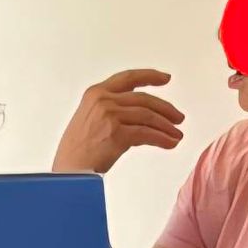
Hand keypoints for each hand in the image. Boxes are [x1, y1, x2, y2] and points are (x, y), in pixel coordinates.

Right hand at [53, 70, 184, 173]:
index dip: (149, 76)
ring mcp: (109, 115)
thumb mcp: (89, 118)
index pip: (128, 78)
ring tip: (177, 135)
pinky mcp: (117, 133)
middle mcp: (103, 100)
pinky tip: (170, 143)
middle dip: (166, 108)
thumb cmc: (77, 151)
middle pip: (144, 99)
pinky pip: (147, 134)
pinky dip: (162, 139)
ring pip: (148, 116)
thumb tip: (141, 115)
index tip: (165, 78)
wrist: (69, 171)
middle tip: (178, 117)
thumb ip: (110, 110)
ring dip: (167, 126)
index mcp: (95, 93)